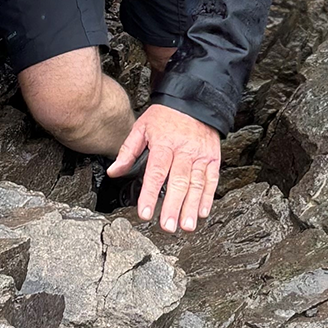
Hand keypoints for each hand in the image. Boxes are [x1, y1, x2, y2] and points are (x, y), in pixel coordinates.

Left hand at [108, 103, 221, 233]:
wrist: (194, 100)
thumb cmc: (165, 116)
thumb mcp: (141, 127)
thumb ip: (128, 151)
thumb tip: (114, 172)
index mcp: (164, 144)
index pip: (156, 173)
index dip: (149, 194)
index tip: (144, 213)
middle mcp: (184, 151)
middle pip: (178, 182)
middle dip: (172, 207)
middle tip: (167, 226)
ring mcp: (201, 156)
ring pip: (196, 184)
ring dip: (191, 207)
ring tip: (186, 226)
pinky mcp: (213, 158)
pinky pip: (211, 180)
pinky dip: (208, 197)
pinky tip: (202, 212)